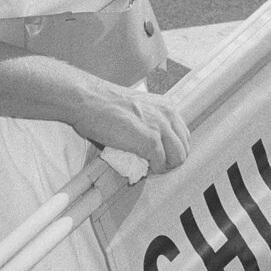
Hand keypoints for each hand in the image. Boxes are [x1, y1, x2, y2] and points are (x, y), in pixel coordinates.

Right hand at [73, 84, 189, 175]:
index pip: (183, 136)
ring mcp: (160, 127)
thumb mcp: (137, 108)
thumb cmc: (104, 104)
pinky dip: (152, 170)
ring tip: (147, 165)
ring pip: (178, 158)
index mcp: (166, 106)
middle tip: (152, 163)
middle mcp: (167, 114)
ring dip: (163, 166)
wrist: (87, 100)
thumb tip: (154, 145)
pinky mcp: (150, 141)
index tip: (156, 155)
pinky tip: (140, 165)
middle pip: (184, 149)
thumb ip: (150, 121)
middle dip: (170, 160)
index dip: (170, 149)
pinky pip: (161, 164)